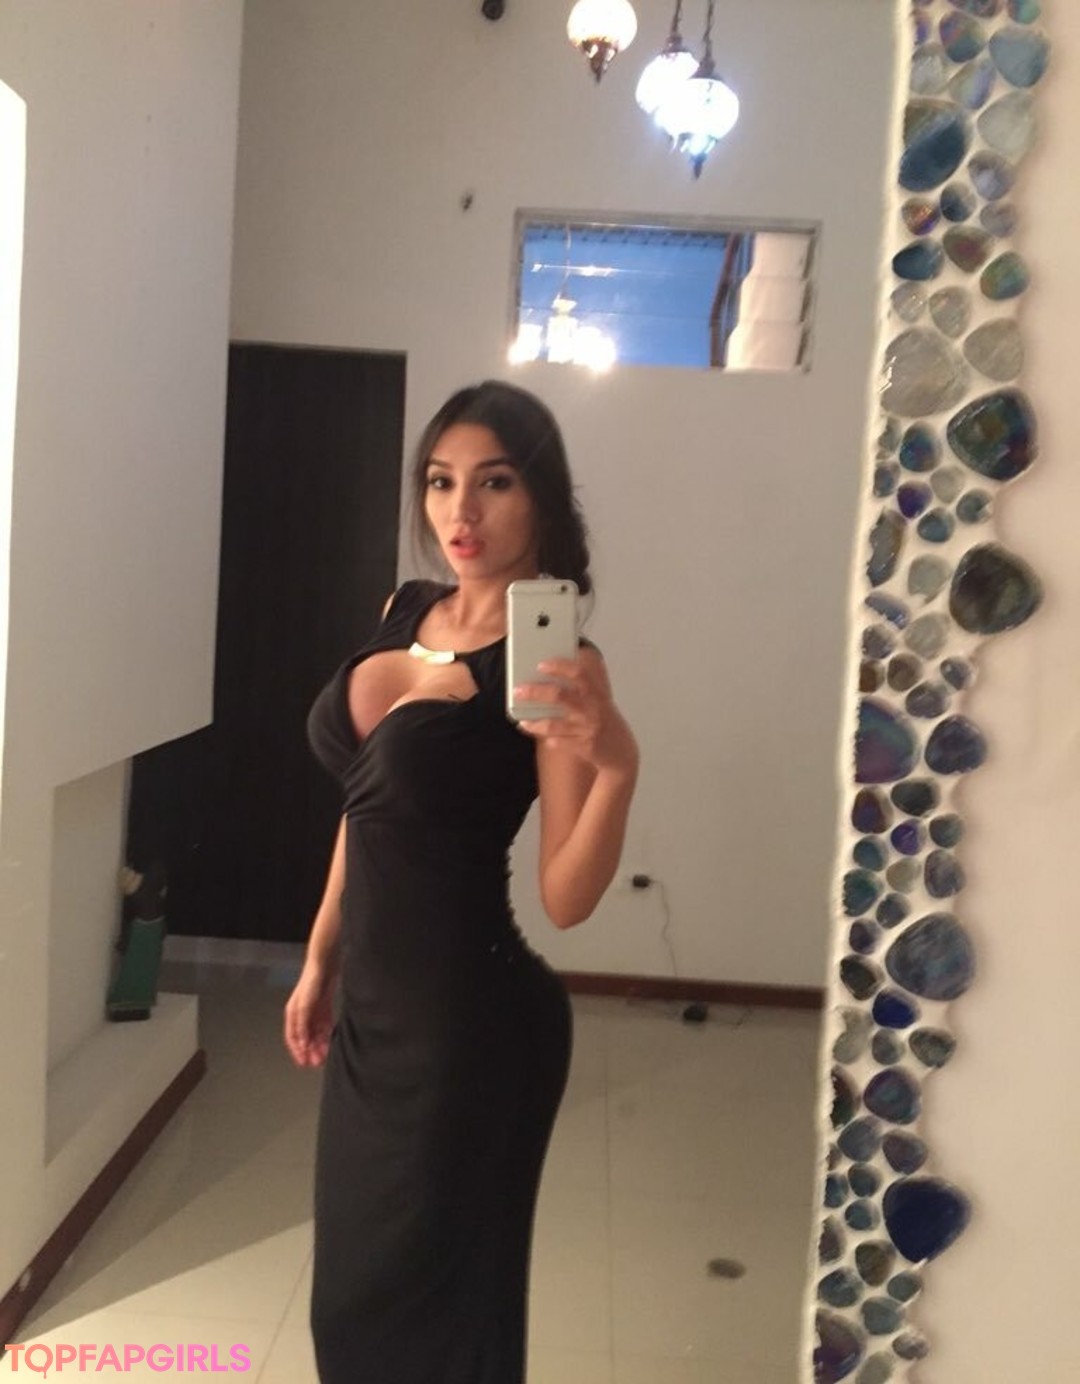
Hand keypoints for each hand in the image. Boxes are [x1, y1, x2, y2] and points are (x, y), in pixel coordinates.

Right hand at [284, 961, 335, 1066]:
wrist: (325, 964)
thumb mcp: (305, 1005)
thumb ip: (303, 1025)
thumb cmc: (311, 981)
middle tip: (316, 1063)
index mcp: (293, 1014)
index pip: (293, 1038)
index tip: (303, 1062)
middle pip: (305, 1037)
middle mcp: (302, 1014)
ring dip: (319, 1045)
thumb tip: (302, 1043)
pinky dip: (326, 1035)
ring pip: (315, 1033)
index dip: (297, 1051)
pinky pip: (324, 1025)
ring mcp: (313, 1011)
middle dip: (310, 1051)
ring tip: (324, 1056)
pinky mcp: (324, 1007)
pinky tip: (330, 1043)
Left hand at [513, 649, 637, 778]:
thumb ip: (585, 685)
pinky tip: (535, 732)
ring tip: (522, 720)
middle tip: (518, 690)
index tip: (541, 665)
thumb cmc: (605, 721)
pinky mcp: (582, 746)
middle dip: (535, 692)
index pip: (579, 673)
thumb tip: (558, 671)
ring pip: (552, 725)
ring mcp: (587, 729)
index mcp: (597, 693)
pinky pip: (556, 742)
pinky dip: (545, 737)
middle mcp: (592, 709)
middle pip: (559, 696)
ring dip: (534, 723)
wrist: (621, 753)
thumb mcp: (601, 700)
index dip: (559, 667)